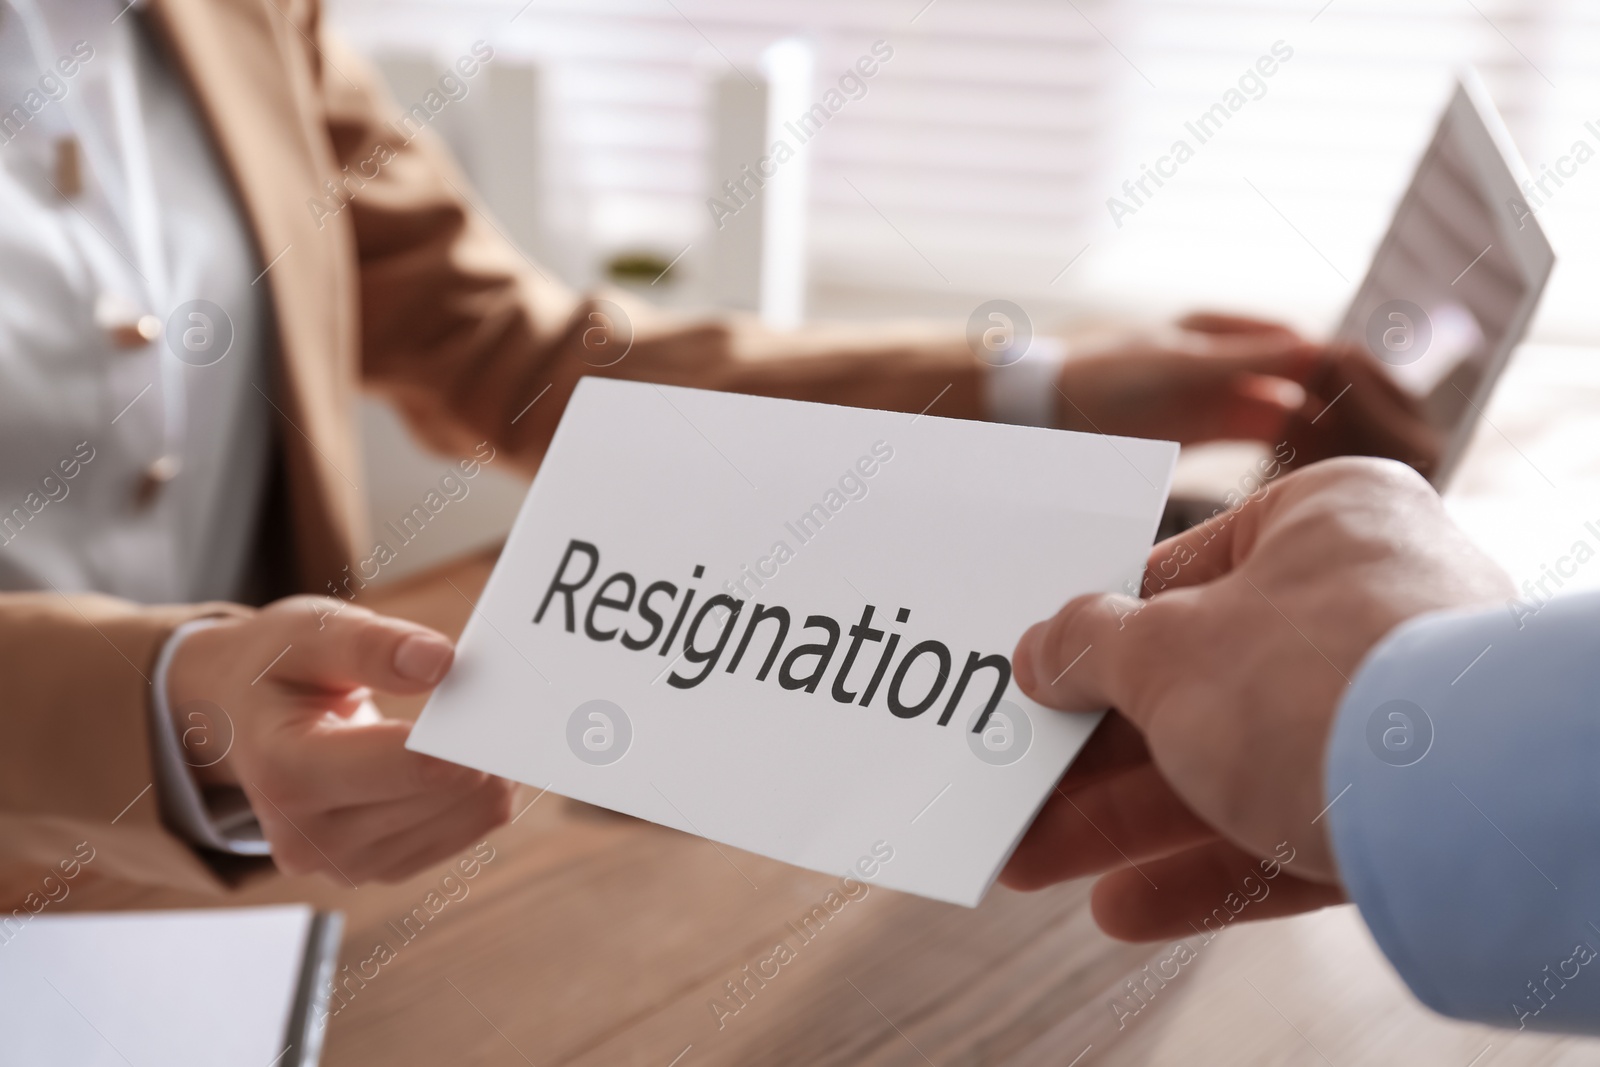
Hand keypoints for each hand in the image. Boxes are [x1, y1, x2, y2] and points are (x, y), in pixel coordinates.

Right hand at [166, 597, 515, 883]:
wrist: (244, 721)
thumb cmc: (278, 668)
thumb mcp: (309, 632)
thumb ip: (371, 645)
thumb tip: (441, 661)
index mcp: (285, 773)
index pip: (407, 766)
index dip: (465, 731)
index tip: (499, 694)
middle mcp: (311, 838)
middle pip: (446, 792)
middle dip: (481, 740)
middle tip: (497, 696)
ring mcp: (347, 864)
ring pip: (469, 815)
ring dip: (488, 766)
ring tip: (474, 719)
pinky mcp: (382, 869)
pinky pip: (468, 831)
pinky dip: (480, 790)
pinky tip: (466, 753)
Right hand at [999, 457, 1511, 939]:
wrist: (1474, 812)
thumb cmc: (1318, 683)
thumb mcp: (1165, 650)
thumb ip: (1090, 646)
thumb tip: (1042, 650)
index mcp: (1322, 522)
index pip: (1181, 570)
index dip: (1094, 631)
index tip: (1036, 677)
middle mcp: (1368, 606)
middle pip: (1197, 682)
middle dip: (1093, 753)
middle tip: (1020, 786)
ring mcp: (1395, 713)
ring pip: (1231, 767)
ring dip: (1126, 823)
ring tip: (1033, 861)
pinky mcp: (1410, 811)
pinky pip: (1284, 832)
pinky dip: (1202, 869)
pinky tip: (1123, 906)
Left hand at [1056, 313, 1442, 475]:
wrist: (1032, 403)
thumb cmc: (1094, 377)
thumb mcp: (1173, 367)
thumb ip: (1245, 362)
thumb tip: (1324, 351)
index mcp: (1237, 337)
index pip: (1330, 357)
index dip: (1375, 389)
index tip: (1412, 430)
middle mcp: (1241, 359)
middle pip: (1330, 386)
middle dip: (1377, 418)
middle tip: (1423, 460)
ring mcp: (1227, 392)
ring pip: (1310, 415)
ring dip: (1350, 442)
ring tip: (1393, 481)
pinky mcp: (1210, 425)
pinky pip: (1279, 438)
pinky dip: (1310, 458)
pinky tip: (1334, 491)